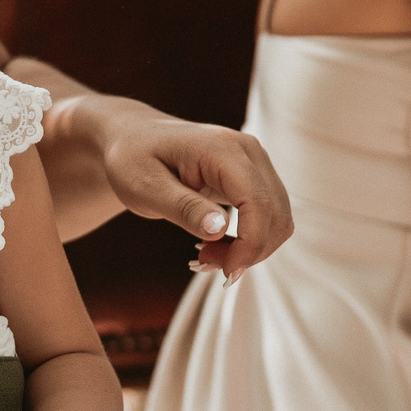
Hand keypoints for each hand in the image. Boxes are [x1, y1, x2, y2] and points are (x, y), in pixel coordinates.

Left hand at [83, 97, 294, 277]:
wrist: (132, 137)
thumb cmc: (133, 158)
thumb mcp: (144, 186)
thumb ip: (182, 207)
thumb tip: (219, 229)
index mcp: (222, 149)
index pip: (258, 202)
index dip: (250, 244)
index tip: (225, 273)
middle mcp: (248, 151)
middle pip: (276, 215)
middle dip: (248, 251)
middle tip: (204, 263)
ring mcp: (255, 162)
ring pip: (277, 219)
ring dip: (249, 248)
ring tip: (206, 256)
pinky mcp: (253, 176)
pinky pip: (267, 215)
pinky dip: (248, 239)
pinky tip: (215, 245)